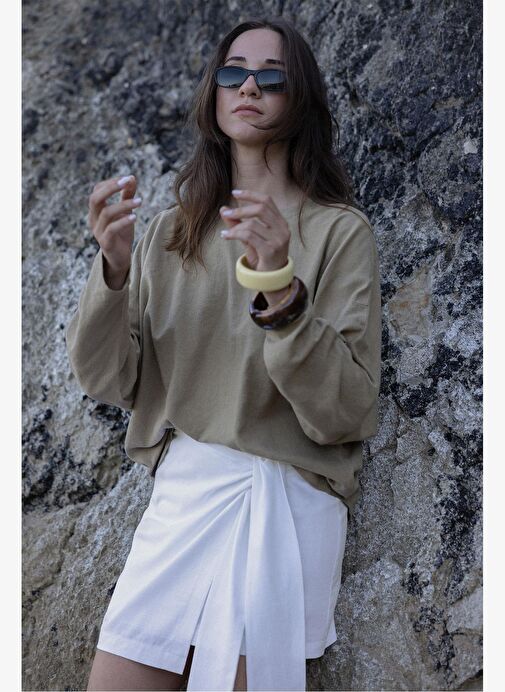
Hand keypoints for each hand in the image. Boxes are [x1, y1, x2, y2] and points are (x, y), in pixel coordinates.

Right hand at [88, 174, 142, 277]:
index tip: (128, 178)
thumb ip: (127, 196)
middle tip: (127, 181)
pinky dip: (123, 221)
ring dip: (124, 205)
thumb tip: (132, 178)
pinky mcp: (106, 242)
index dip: (111, 183)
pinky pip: (112, 229)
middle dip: (110, 188)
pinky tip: (135, 217)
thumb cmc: (121, 234)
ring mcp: (98, 231)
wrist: (119, 259)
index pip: (97, 190)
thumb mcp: (125, 213)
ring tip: (140, 202)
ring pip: (106, 213)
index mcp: (96, 210)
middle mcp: (93, 219)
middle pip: (95, 198)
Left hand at [219, 190, 291, 304]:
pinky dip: (234, 234)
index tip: (234, 193)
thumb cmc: (262, 257)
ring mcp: (278, 240)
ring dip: (235, 226)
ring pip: (252, 224)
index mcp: (280, 222)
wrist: (271, 279)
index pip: (267, 201)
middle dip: (241, 209)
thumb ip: (238, 224)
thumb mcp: (249, 238)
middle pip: (261, 208)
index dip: (250, 194)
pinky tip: (226, 236)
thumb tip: (223, 209)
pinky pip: (249, 236)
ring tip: (226, 232)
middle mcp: (282, 229)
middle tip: (226, 214)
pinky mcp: (270, 250)